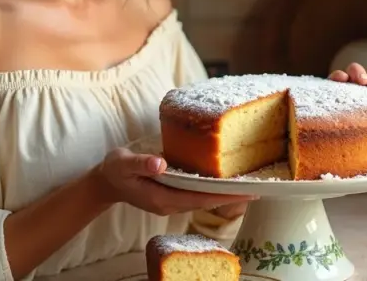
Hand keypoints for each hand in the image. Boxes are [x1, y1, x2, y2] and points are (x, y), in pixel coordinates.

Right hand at [94, 148, 256, 216]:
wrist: (106, 180)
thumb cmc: (115, 170)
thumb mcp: (122, 163)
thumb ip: (141, 163)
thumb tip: (161, 162)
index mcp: (162, 199)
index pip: (200, 199)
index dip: (224, 195)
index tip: (247, 192)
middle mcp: (172, 203)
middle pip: (208, 201)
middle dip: (233, 196)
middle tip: (260, 187)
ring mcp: (173, 200)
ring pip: (205, 198)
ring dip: (227, 192)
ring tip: (251, 183)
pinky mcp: (174, 194)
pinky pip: (198, 193)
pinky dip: (215, 187)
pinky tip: (228, 179)